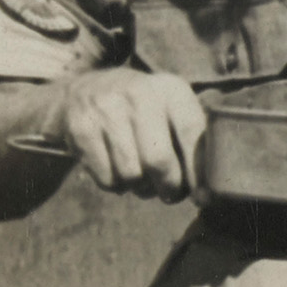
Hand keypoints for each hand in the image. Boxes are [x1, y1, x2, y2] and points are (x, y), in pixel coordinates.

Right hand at [54, 67, 203, 202]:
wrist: (85, 90)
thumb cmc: (143, 109)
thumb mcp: (170, 108)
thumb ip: (191, 139)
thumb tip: (206, 191)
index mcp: (171, 89)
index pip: (192, 133)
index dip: (198, 170)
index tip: (202, 197)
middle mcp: (140, 95)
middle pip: (158, 160)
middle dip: (168, 186)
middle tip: (170, 193)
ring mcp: (107, 110)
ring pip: (131, 174)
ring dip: (140, 188)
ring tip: (143, 180)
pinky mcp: (81, 128)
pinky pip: (106, 178)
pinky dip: (116, 185)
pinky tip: (118, 171)